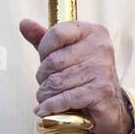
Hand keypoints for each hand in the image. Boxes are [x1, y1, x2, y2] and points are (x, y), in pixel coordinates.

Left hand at [19, 19, 132, 133]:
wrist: (110, 107)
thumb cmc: (84, 77)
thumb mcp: (65, 54)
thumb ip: (45, 39)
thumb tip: (24, 23)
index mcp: (93, 32)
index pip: (56, 33)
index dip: (43, 50)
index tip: (44, 61)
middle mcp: (101, 47)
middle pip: (53, 60)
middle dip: (43, 76)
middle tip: (45, 85)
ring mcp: (103, 69)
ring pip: (56, 82)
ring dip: (45, 94)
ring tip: (45, 98)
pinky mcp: (102, 91)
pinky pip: (65, 98)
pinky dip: (50, 106)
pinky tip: (44, 110)